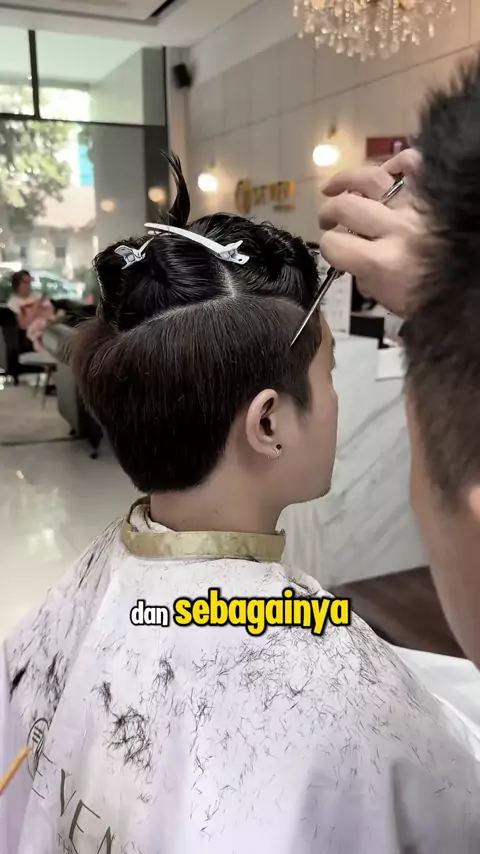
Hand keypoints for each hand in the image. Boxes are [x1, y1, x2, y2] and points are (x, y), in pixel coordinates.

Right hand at [319, 150, 424, 316]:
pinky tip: (384, 173)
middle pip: (345, 207)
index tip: (333, 251)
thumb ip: (368, 281)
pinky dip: (396, 162)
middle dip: (327, 213)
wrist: (471, 286)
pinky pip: (412, 162)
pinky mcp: (433, 192)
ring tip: (333, 188)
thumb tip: (356, 264)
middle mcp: (396, 230)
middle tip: (327, 220)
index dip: (327, 248)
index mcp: (384, 262)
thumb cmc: (434, 297)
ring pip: (370, 179)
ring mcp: (415, 207)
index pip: (334, 245)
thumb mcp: (393, 302)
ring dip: (344, 181)